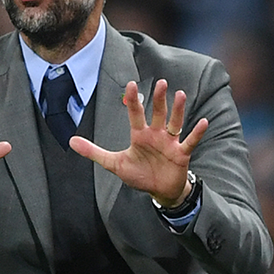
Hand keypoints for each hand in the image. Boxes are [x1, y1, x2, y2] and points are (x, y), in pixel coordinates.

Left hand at [69, 79, 207, 206]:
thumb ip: (94, 152)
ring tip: (180, 94)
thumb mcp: (114, 164)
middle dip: (159, 99)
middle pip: (158, 113)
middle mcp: (156, 134)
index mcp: (140, 135)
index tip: (132, 84)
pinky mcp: (181, 153)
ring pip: (175, 122)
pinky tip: (203, 122)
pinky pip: (190, 141)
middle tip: (161, 82)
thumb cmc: (139, 174)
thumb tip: (71, 141)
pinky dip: (196, 133)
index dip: (133, 100)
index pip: (136, 114)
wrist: (159, 191)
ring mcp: (170, 143)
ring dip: (178, 110)